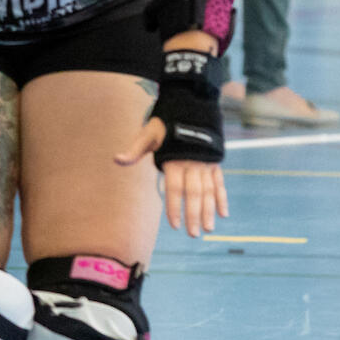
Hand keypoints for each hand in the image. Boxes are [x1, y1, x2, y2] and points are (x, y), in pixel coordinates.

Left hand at [114, 49, 227, 236]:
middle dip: (194, 214)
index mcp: (174, 160)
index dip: (175, 207)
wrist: (190, 104)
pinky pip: (220, 182)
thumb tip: (116, 159)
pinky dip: (222, 197)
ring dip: (209, 210)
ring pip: (209, 191)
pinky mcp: (215, 161)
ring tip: (208, 228)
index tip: (174, 225)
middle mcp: (192, 164)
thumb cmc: (164, 122)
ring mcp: (206, 163)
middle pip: (194, 193)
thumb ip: (134, 150)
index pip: (175, 189)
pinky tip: (223, 213)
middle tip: (193, 234)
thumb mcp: (147, 134)